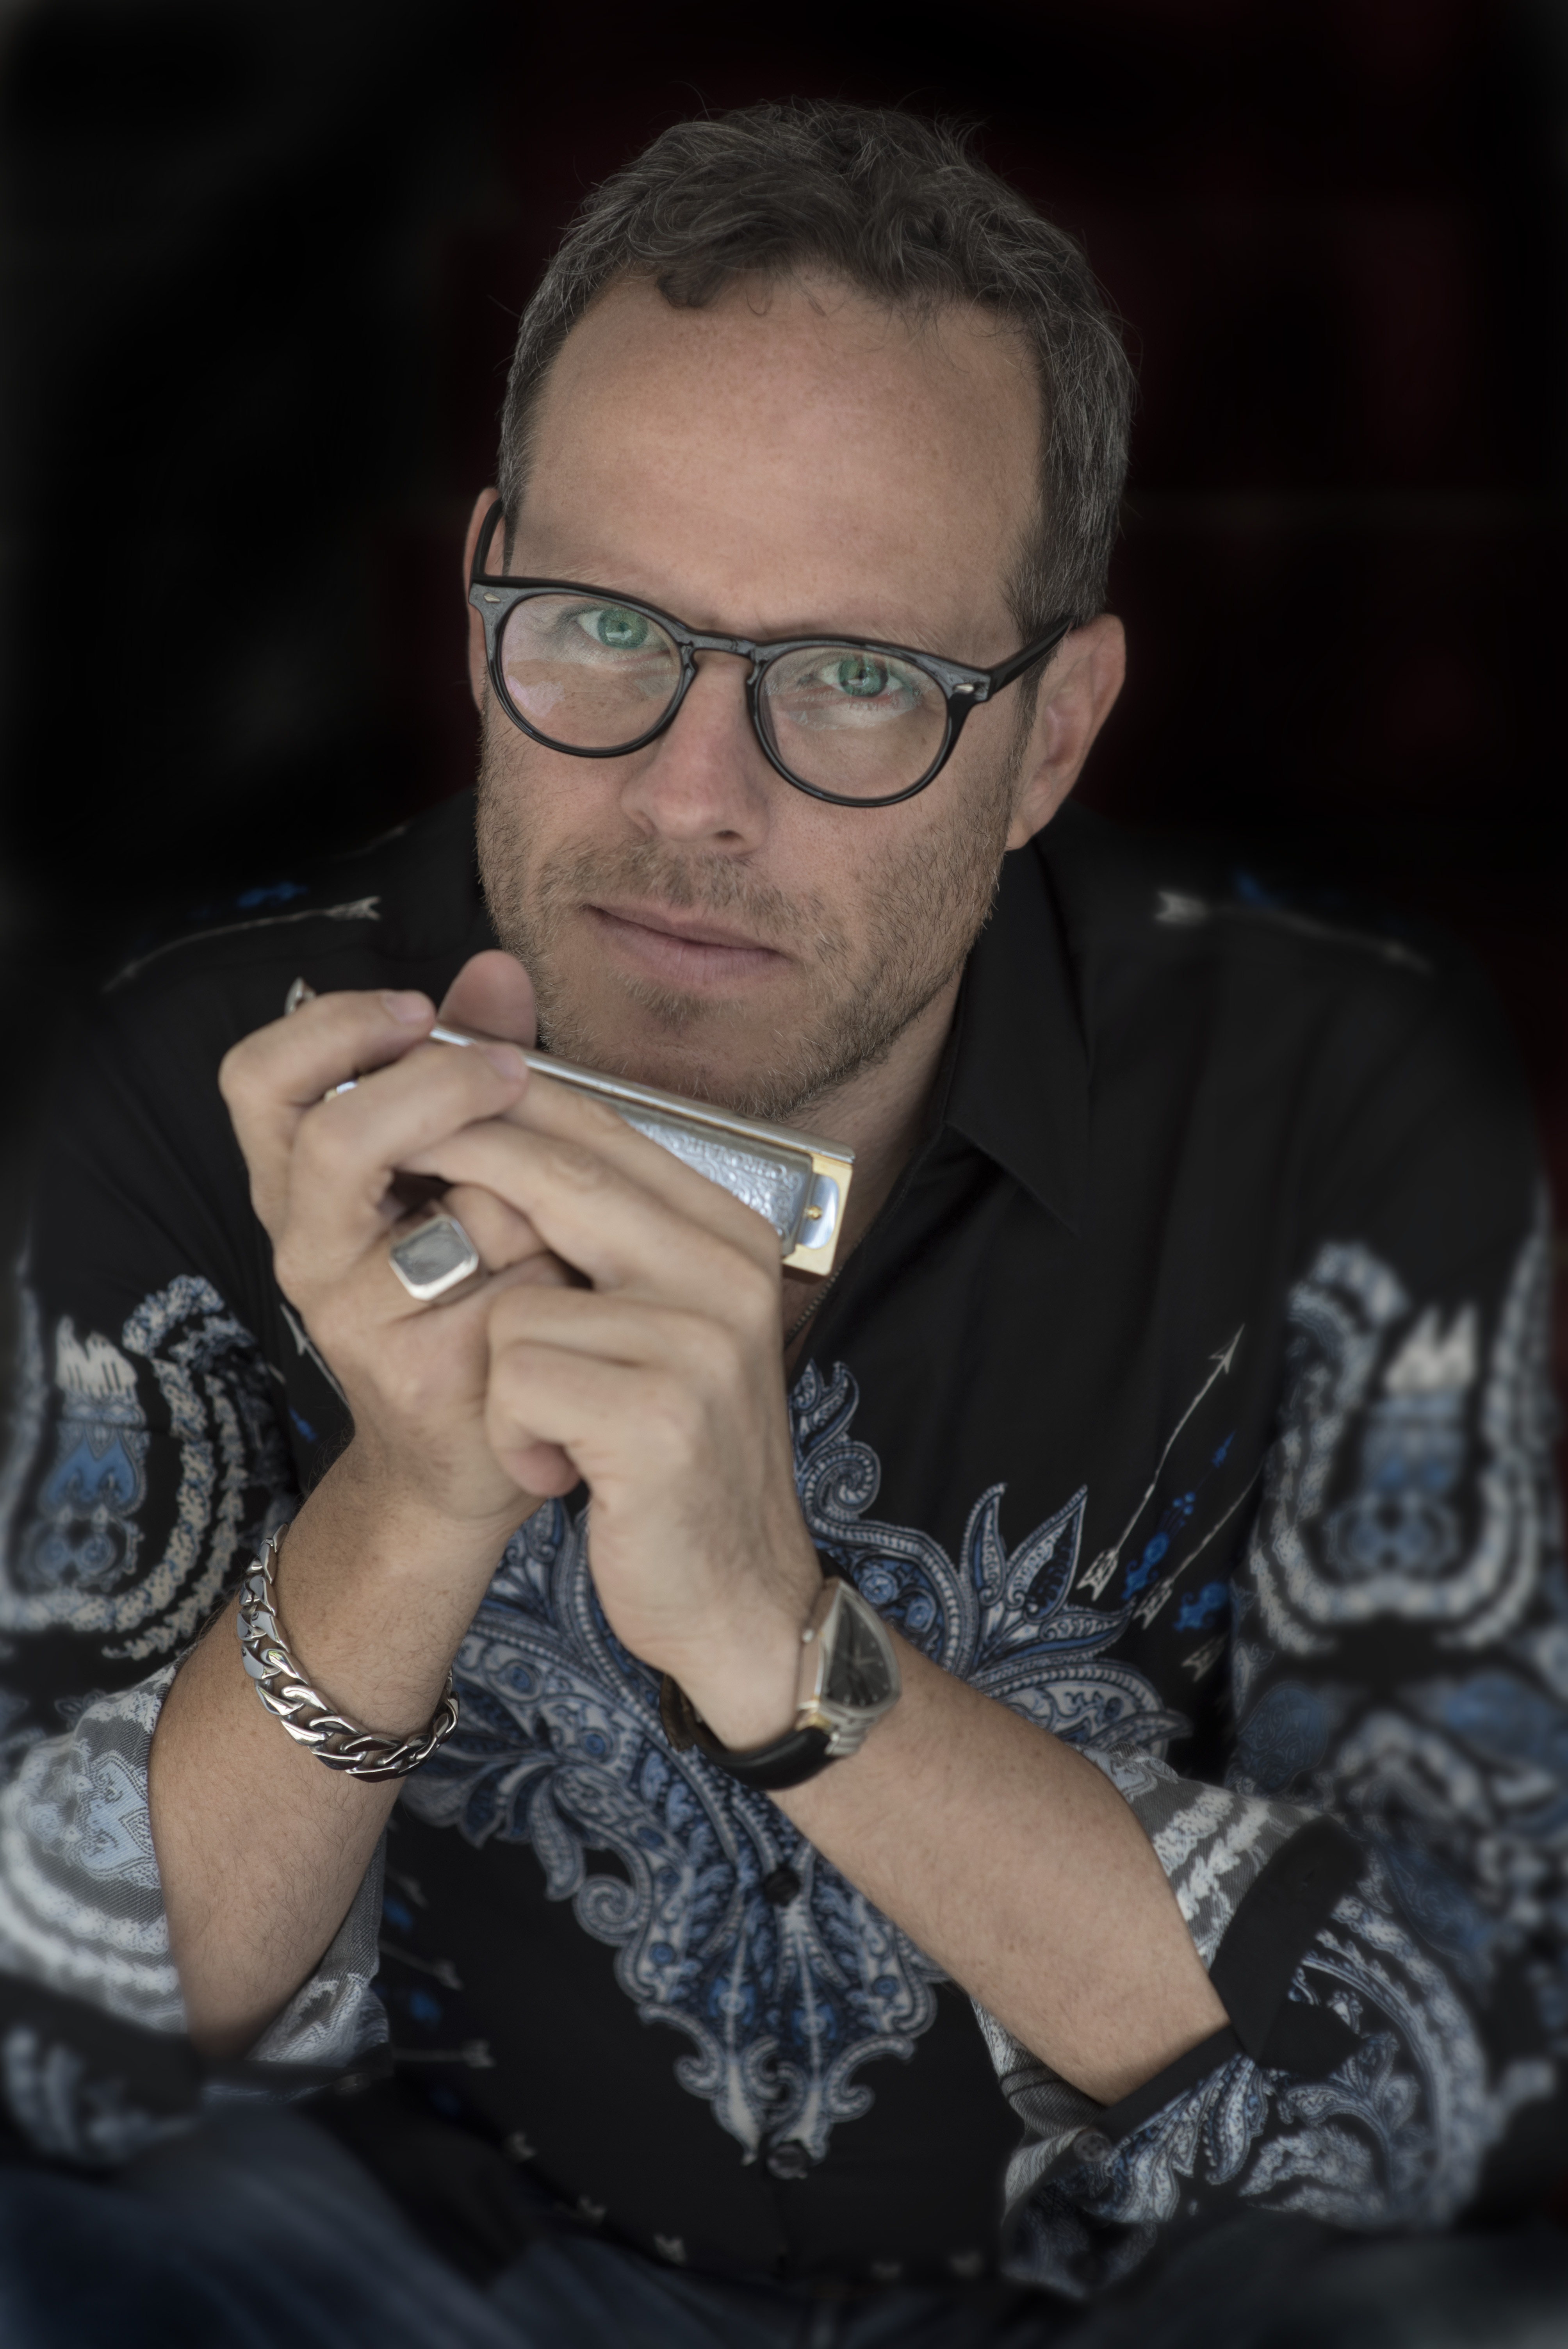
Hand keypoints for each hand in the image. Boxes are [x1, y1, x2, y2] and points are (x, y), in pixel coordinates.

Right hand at [218, 950, 575, 1532]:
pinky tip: (572, 1282)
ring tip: (553, 1211)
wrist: (468, 1452)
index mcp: (303, 1189)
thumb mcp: (453, 1170)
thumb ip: (465, 1065)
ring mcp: (363, 1318)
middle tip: (511, 1071)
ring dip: (529, 1187)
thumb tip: (495, 968)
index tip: (419, 1011)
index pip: (258, 1081)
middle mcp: (310, 1252)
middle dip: (440, 1086)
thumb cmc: (467, 1290)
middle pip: (338, 1135)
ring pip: (463, 1206)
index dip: (333, 1027)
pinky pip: (523, 1275)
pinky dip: (565, 1259)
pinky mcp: (433, 1370)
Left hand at [399, 1076, 824, 1745]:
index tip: (419, 1103)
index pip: (601, 1123)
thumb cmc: (675, 1459)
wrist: (742, 1597)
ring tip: (550, 1427)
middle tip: (396, 1194)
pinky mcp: (657, 1417)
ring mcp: (700, 1342)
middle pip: (556, 1177)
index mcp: (731, 1235)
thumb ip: (606, 1235)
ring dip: (504, 1377)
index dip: (499, 1101)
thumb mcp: (658, 1329)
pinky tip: (559, 1472)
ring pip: (516, 1301)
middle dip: (459, 1176)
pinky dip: (514, 1435)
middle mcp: (727, 1273)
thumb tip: (492, 1127)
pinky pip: (517, 1382)